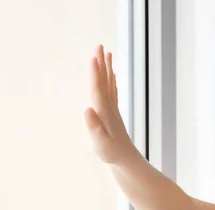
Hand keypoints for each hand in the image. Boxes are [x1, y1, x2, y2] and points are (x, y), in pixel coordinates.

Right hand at [84, 44, 137, 164]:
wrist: (126, 160)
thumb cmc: (111, 154)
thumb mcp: (100, 143)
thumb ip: (94, 127)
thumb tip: (88, 109)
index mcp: (104, 112)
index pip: (98, 89)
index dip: (95, 73)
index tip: (93, 57)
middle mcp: (109, 107)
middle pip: (104, 81)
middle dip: (101, 63)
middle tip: (99, 45)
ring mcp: (112, 109)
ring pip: (109, 83)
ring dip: (107, 68)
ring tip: (107, 52)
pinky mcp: (113, 113)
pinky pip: (112, 91)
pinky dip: (111, 80)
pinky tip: (111, 74)